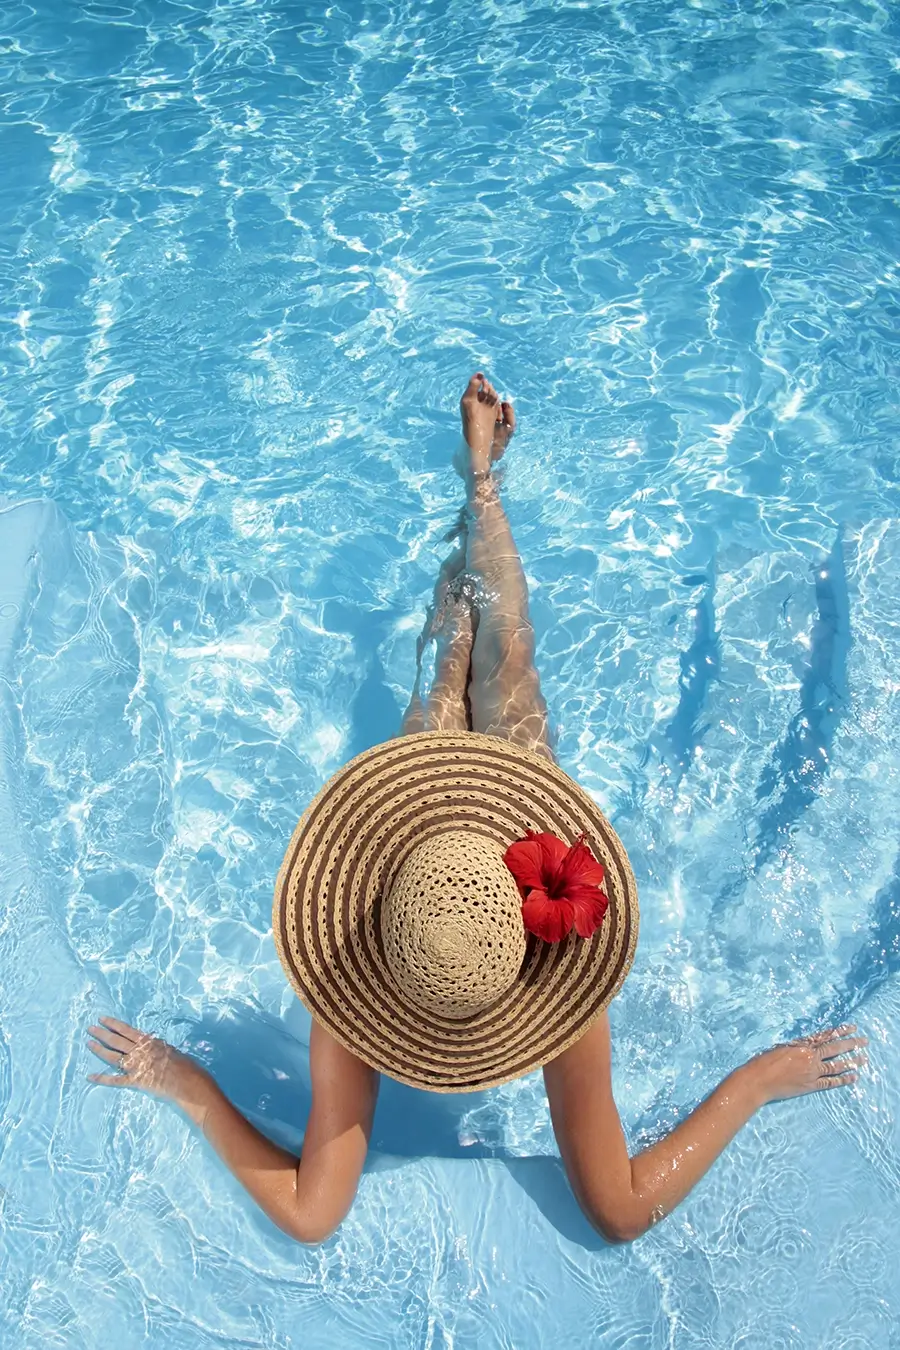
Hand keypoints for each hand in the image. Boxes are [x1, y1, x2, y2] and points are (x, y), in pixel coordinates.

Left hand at [87, 1017, 207, 1105]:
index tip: (102, 1019)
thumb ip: (157, 1048)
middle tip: (90, 1028)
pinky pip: (115, 1080)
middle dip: (102, 1034)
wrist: (189, 1082)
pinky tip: (90, 1076)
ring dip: (99, 1050)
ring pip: (113, 1056)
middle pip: (116, 1041)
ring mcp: (136, 1067)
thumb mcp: (171, 1050)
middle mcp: (140, 1052)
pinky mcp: (135, 1082)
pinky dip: (101, 1078)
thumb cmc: (185, 1065)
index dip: (113, 1024)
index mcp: (149, 1042)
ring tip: (89, 1043)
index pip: (126, 1030)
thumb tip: (151, 1047)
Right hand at [750, 1023, 867, 1104]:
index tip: (852, 1028)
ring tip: (864, 1059)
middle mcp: (810, 1057)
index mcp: (802, 1045)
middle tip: (865, 1041)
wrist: (758, 1080)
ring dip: (851, 1062)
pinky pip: (830, 1082)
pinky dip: (843, 1079)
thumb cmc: (764, 1062)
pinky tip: (853, 1077)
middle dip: (851, 1044)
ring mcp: (811, 1072)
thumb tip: (807, 1045)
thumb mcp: (780, 1047)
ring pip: (836, 1065)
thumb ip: (796, 1046)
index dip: (840, 1031)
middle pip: (835, 1049)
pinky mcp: (810, 1085)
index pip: (825, 1036)